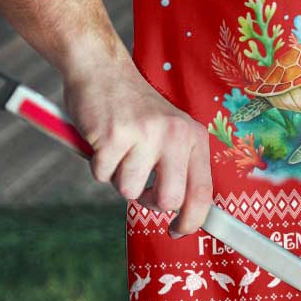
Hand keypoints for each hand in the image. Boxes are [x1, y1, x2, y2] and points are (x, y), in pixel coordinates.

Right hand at [62, 60, 212, 237]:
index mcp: (193, 137)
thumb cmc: (134, 110)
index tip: (178, 230)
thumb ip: (178, 166)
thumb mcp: (169, 132)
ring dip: (118, 178)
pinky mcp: (114, 136)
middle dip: (148, 202)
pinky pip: (102, 176)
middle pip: (168, 200)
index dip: (192, 220)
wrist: (102, 70)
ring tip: (119, 151)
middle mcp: (175, 135)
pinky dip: (98, 165)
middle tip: (138, 183)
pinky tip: (102, 141)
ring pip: (129, 191)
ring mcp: (145, 134)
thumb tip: (181, 213)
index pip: (202, 191)